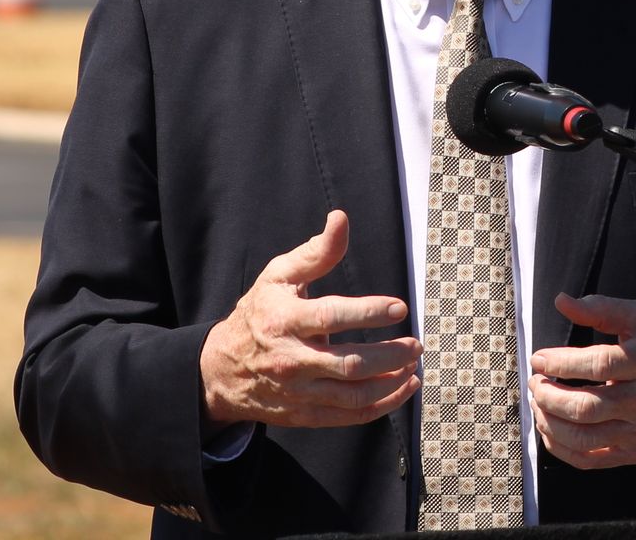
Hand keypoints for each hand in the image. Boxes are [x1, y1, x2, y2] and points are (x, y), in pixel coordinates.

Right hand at [199, 210, 420, 431]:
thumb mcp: (278, 277)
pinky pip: (347, 416)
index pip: (331, 317)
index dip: (368, 312)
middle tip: (416, 344)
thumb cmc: (258, 314)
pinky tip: (401, 389)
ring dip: (391, 384)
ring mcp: (297, 391)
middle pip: (348, 363)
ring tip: (413, 367)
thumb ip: (315, 253)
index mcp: (285, 320)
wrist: (220, 369)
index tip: (400, 308)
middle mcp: (291, 359)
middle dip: (390, 355)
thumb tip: (341, 220)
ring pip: (352, 395)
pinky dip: (379, 407)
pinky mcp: (302, 415)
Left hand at [528, 293, 635, 468]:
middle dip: (549, 395)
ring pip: (583, 437)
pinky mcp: (634, 454)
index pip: (600, 364)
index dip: (563, 363)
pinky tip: (548, 427)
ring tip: (538, 401)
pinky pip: (589, 459)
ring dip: (548, 421)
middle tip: (536, 381)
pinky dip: (560, 447)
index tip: (539, 358)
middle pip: (587, 407)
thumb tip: (562, 302)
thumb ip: (602, 309)